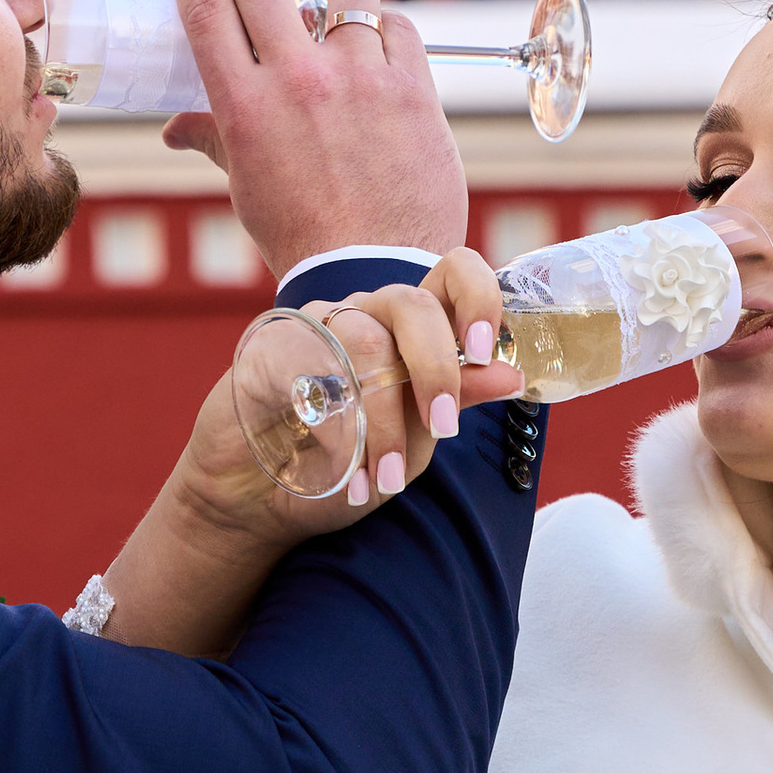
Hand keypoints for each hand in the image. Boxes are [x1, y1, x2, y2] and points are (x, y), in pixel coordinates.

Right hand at [82, 251, 518, 658]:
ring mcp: (316, 324)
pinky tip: (343, 473)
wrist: (258, 498)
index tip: (487, 353)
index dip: (479, 298)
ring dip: (384, 420)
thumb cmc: (342, 465)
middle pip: (413, 304)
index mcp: (410, 328)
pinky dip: (338, 429)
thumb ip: (454, 402)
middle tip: (443, 428)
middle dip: (436, 368)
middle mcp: (366, 313)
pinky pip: (312, 369)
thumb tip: (513, 375)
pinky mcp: (271, 346)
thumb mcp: (411, 441)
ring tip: (385, 481)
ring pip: (365, 341)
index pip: (454, 274)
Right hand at [163, 0, 467, 276]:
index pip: (207, 7)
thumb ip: (215, 139)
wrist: (376, 273)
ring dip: (336, 1)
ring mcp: (359, 80)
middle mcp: (298, 82)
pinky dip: (386, 32)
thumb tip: (175, 127)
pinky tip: (381, 55)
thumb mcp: (245, 188)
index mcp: (245, 106)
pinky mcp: (412, 89)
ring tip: (338, 24)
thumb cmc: (303, 235)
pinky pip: (399, 25)